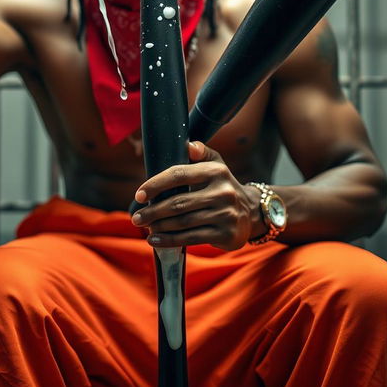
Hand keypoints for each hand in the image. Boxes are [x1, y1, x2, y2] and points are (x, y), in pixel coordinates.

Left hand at [131, 141, 261, 250]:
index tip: (139, 194)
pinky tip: (155, 240)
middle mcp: (223, 192)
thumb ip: (201, 152)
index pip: (179, 174)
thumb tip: (187, 146)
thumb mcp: (216, 164)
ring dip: (159, 226)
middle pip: (179, 202)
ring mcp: (226, 214)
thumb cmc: (222, 186)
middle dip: (153, 211)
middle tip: (136, 217)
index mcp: (216, 171)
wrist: (250, 212)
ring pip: (183, 222)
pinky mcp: (226, 234)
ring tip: (144, 227)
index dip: (156, 184)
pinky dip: (170, 240)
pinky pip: (192, 238)